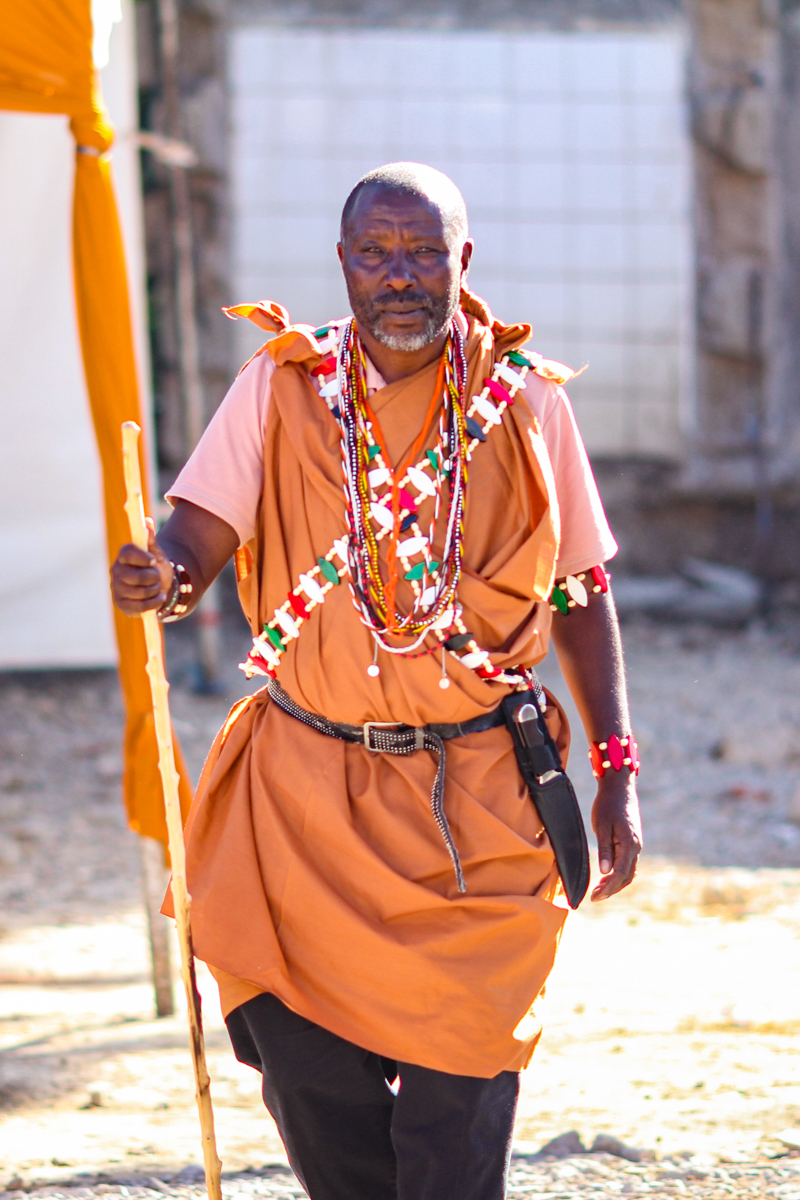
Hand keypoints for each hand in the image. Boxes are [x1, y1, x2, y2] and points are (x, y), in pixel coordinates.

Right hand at [111, 518, 173, 614]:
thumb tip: (147, 522)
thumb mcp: (156, 553)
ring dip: (155, 590)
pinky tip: (158, 598)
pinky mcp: (121, 604)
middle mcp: (116, 571)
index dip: (141, 557)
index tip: (153, 560)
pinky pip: (140, 607)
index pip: (127, 553)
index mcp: (124, 555)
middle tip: (157, 576)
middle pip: (135, 576)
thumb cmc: (155, 568)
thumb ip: (151, 540)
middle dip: (153, 577)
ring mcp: (117, 588)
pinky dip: (154, 603)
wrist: (158, 587)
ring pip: (140, 592)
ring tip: (157, 587)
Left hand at [590, 773, 641, 901]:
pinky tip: (611, 877)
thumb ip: (605, 850)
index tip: (594, 897)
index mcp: (629, 845)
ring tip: (600, 890)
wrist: (620, 788)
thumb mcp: (602, 826)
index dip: (608, 888)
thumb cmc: (608, 805)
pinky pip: (629, 863)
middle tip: (594, 897)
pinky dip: (621, 874)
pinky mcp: (633, 841)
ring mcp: (636, 845)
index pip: (619, 875)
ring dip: (616, 883)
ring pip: (629, 872)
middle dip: (611, 889)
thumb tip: (605, 872)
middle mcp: (636, 848)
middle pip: (626, 877)